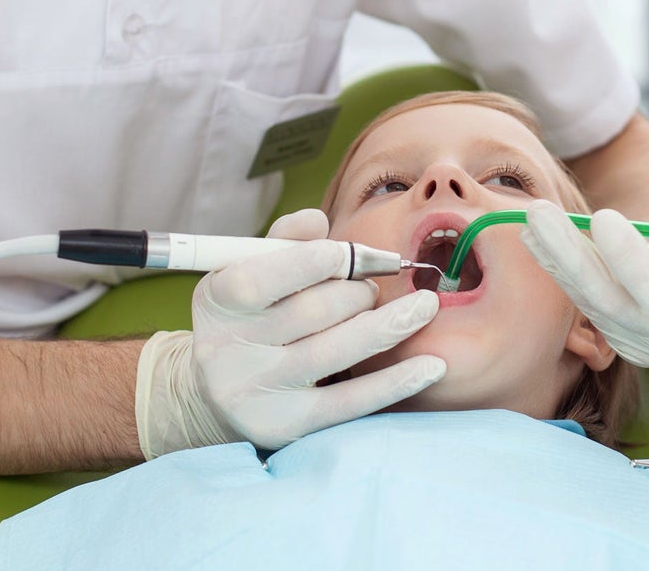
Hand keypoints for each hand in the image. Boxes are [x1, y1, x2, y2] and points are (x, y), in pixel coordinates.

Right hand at [136, 209, 445, 457]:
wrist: (220, 393)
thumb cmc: (253, 316)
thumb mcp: (252, 270)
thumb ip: (285, 240)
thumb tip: (318, 221)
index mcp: (216, 300)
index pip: (264, 277)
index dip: (316, 261)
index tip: (350, 255)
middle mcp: (225, 349)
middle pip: (310, 312)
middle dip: (357, 293)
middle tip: (374, 290)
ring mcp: (253, 392)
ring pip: (335, 352)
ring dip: (388, 326)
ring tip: (422, 308)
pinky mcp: (283, 427)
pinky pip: (348, 402)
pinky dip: (395, 382)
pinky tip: (432, 366)